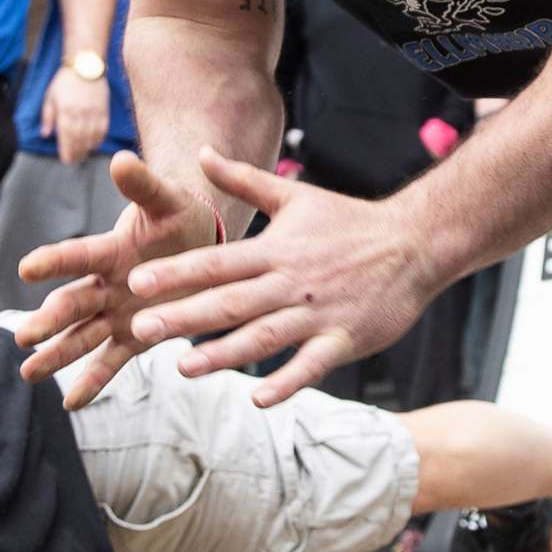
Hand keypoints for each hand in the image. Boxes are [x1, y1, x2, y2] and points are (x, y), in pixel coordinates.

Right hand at [13, 151, 219, 408]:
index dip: (54, 261)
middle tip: (25, 336)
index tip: (26, 267)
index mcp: (111, 250)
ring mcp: (115, 313)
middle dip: (49, 320)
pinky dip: (92, 382)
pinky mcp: (132, 337)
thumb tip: (122, 159)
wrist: (198, 241)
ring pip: (80, 337)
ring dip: (56, 354)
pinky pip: (109, 362)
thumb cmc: (178, 217)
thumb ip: (144, 184)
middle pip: (73, 303)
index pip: (78, 255)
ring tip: (29, 373)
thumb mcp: (167, 200)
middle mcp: (105, 284)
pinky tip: (71, 403)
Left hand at [41, 67, 110, 166]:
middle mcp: (80, 113)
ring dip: (87, 148)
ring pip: (92, 137)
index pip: (66, 137)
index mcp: (65, 111)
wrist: (85, 65)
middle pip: (79, 140)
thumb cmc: (65, 82)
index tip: (66, 160)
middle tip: (74, 160)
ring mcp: (94, 112)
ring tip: (83, 154)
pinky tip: (95, 144)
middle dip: (76, 152)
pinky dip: (99, 139)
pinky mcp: (104, 110)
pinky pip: (103, 129)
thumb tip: (45, 135)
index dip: (67, 151)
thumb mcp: (50, 97)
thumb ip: (48, 117)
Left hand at [122, 148, 440, 407]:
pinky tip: (258, 398)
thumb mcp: (296, 195)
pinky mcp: (343, 340)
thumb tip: (202, 153)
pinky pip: (311, 365)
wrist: (414, 243)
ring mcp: (317, 313)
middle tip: (142, 329)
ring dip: (223, 354)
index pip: (217, 262)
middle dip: (184, 316)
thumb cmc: (349, 221)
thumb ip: (244, 179)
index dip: (176, 273)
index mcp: (276, 249)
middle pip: (230, 302)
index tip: (137, 283)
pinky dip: (286, 382)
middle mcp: (291, 282)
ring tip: (184, 368)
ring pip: (263, 337)